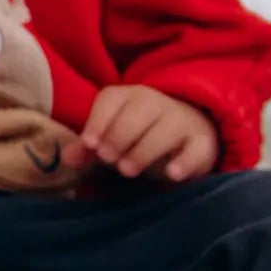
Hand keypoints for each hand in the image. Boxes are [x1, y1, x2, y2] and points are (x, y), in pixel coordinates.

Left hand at [60, 85, 219, 181]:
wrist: (186, 130)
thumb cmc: (137, 135)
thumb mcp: (109, 138)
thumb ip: (88, 147)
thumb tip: (68, 158)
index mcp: (128, 96)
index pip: (112, 100)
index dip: (99, 121)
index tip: (90, 144)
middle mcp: (156, 103)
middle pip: (140, 111)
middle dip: (120, 135)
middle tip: (107, 159)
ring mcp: (182, 120)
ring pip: (167, 129)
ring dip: (145, 150)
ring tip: (127, 170)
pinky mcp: (202, 143)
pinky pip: (197, 149)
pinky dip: (185, 162)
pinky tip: (171, 174)